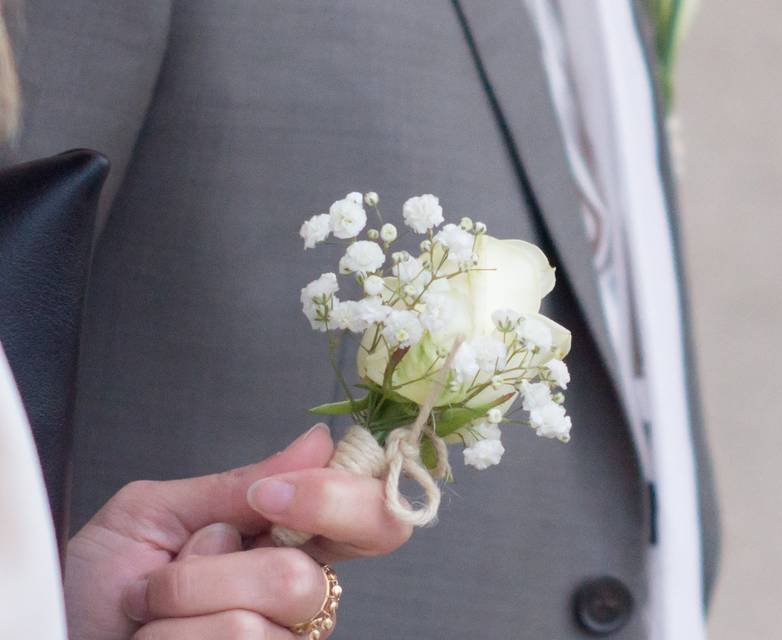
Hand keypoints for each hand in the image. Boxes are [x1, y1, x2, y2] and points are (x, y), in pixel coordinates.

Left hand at [65, 425, 411, 639]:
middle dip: (219, 568)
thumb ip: (239, 485)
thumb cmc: (95, 584)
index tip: (275, 497)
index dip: (342, 502)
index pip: (370, 521)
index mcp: (288, 541)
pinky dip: (168, 635)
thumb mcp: (156, 512)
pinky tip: (155, 638)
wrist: (54, 631)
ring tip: (151, 607)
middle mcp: (295, 599)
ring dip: (179, 602)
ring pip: (255, 620)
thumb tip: (319, 442)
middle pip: (306, 579)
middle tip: (179, 557)